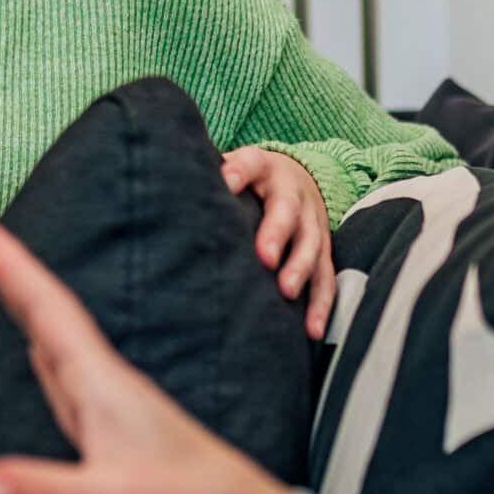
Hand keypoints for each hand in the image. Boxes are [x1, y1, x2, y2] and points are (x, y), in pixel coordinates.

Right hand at [0, 224, 304, 493]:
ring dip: (30, 320)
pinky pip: (66, 395)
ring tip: (6, 288)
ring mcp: (113, 423)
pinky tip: (42, 364)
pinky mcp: (115, 451)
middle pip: (52, 325)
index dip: (17, 273)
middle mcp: (108, 397)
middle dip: (17, 283)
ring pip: (59, 356)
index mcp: (107, 393)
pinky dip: (44, 370)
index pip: (53, 318)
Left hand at [221, 147, 337, 338]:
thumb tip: (167, 186)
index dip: (239, 172)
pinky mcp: (322, 250)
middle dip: (276, 233)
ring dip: (300, 268)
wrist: (296, 178)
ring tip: (286, 291)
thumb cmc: (249, 181)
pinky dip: (321, 303)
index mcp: (264, 168)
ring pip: (311, 244)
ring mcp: (312, 222)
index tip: (226, 181)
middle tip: (264, 257)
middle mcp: (293, 193)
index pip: (251, 164)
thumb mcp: (231, 167)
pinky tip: (311, 328)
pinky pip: (325, 277)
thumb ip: (209, 177)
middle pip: (288, 210)